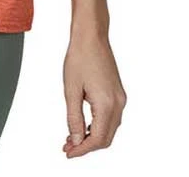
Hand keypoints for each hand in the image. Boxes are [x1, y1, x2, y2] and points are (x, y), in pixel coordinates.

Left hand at [61, 32, 126, 157]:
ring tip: (72, 137)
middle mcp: (118, 103)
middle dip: (87, 146)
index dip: (82, 149)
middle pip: (106, 138)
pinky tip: (84, 125)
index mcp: (107, 103)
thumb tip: (75, 140)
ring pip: (109, 129)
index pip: (97, 139)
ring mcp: (120, 98)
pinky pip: (111, 118)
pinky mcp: (118, 93)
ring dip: (92, 136)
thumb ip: (74, 118)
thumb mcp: (71, 90)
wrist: (91, 35)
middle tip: (68, 148)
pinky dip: (98, 125)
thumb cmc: (79, 57)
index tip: (68, 153)